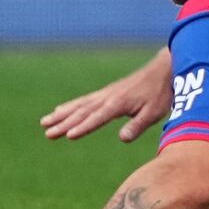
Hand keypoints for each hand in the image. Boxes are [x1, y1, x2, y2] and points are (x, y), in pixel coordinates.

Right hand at [41, 47, 172, 141]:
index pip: (98, 118)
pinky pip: (84, 100)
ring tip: (44, 122)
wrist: (163, 70)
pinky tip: (60, 110)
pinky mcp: (107, 92)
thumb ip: (138, 125)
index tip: (68, 135)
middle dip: (65, 123)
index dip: (84, 127)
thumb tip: (122, 139)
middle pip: (82, 112)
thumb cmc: (160, 93)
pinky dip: (70, 105)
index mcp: (119, 103)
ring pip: (79, 105)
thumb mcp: (154, 112)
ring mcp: (105, 93)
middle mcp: (108, 97)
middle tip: (47, 133)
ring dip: (62, 114)